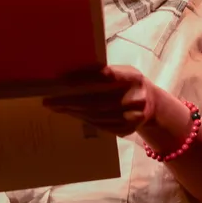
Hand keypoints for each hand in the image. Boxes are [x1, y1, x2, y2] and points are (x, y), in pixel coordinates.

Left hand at [43, 65, 165, 137]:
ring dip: (73, 111)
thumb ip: (102, 73)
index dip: (84, 78)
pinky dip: (83, 119)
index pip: (106, 76)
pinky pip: (100, 125)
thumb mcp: (122, 72)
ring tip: (56, 107)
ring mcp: (133, 117)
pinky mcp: (127, 130)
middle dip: (71, 100)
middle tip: (50, 100)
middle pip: (99, 101)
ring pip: (97, 115)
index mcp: (134, 78)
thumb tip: (68, 74)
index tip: (62, 81)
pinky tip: (71, 113)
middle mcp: (136, 98)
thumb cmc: (128, 83)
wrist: (151, 104)